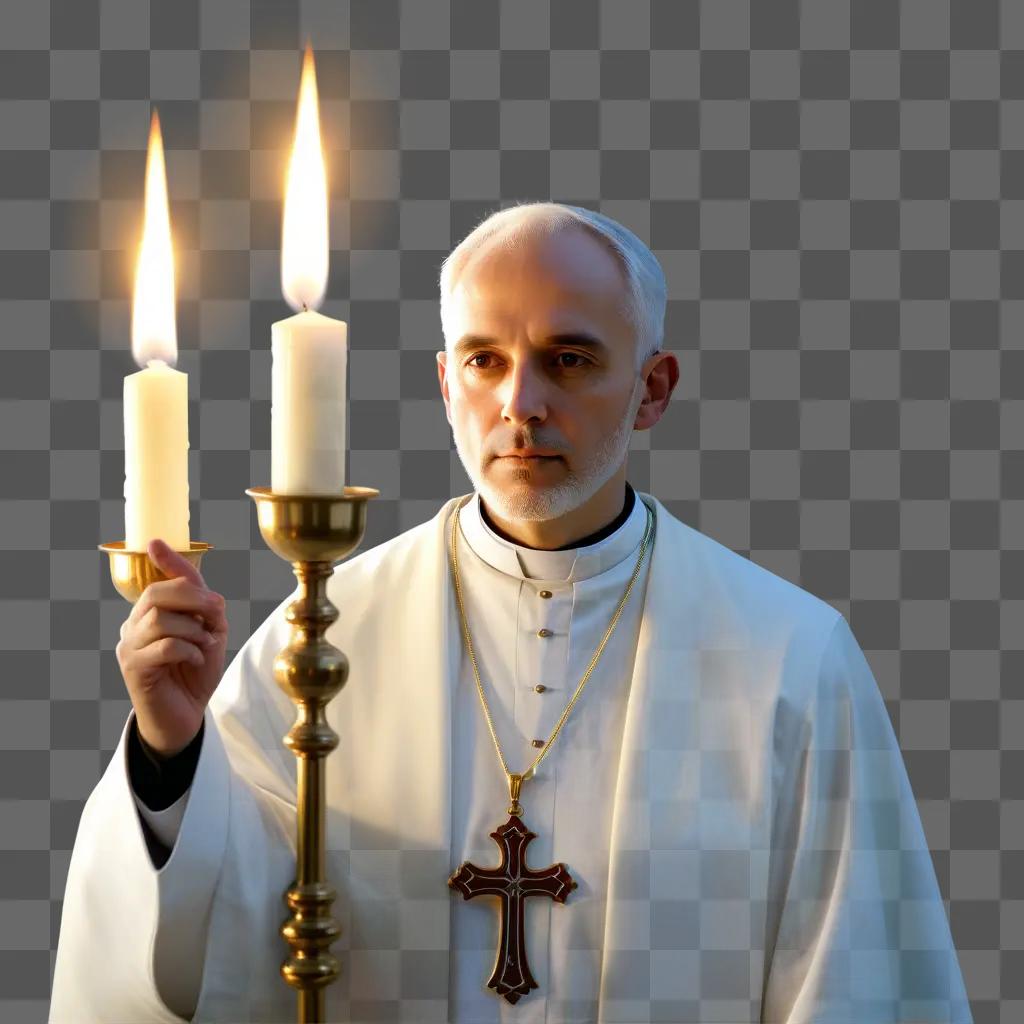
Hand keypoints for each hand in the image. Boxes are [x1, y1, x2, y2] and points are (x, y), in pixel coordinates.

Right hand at [115, 539, 228, 757]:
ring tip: (205, 643)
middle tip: (216, 611)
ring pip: (160, 618)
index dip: (162, 563)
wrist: (184, 716)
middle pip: (156, 594)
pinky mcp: (133, 668)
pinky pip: (164, 646)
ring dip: (193, 628)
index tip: (156, 543)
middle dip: (193, 597)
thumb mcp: (209, 636)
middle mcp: (134, 626)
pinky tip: (196, 659)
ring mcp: (129, 646)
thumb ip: (209, 613)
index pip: (157, 582)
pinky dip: (189, 649)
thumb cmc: (194, 674)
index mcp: (151, 615)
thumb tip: (210, 595)